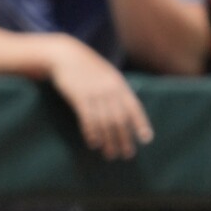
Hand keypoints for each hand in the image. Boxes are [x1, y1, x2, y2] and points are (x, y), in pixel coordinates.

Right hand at [49, 36, 152, 159]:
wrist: (64, 55)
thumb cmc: (87, 67)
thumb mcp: (106, 74)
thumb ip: (117, 90)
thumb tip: (127, 111)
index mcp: (118, 84)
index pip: (134, 107)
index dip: (140, 123)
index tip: (146, 139)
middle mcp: (108, 90)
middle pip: (119, 119)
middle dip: (124, 139)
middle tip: (126, 154)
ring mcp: (94, 94)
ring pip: (104, 122)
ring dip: (108, 141)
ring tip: (110, 154)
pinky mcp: (79, 97)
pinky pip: (87, 119)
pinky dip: (92, 133)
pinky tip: (93, 143)